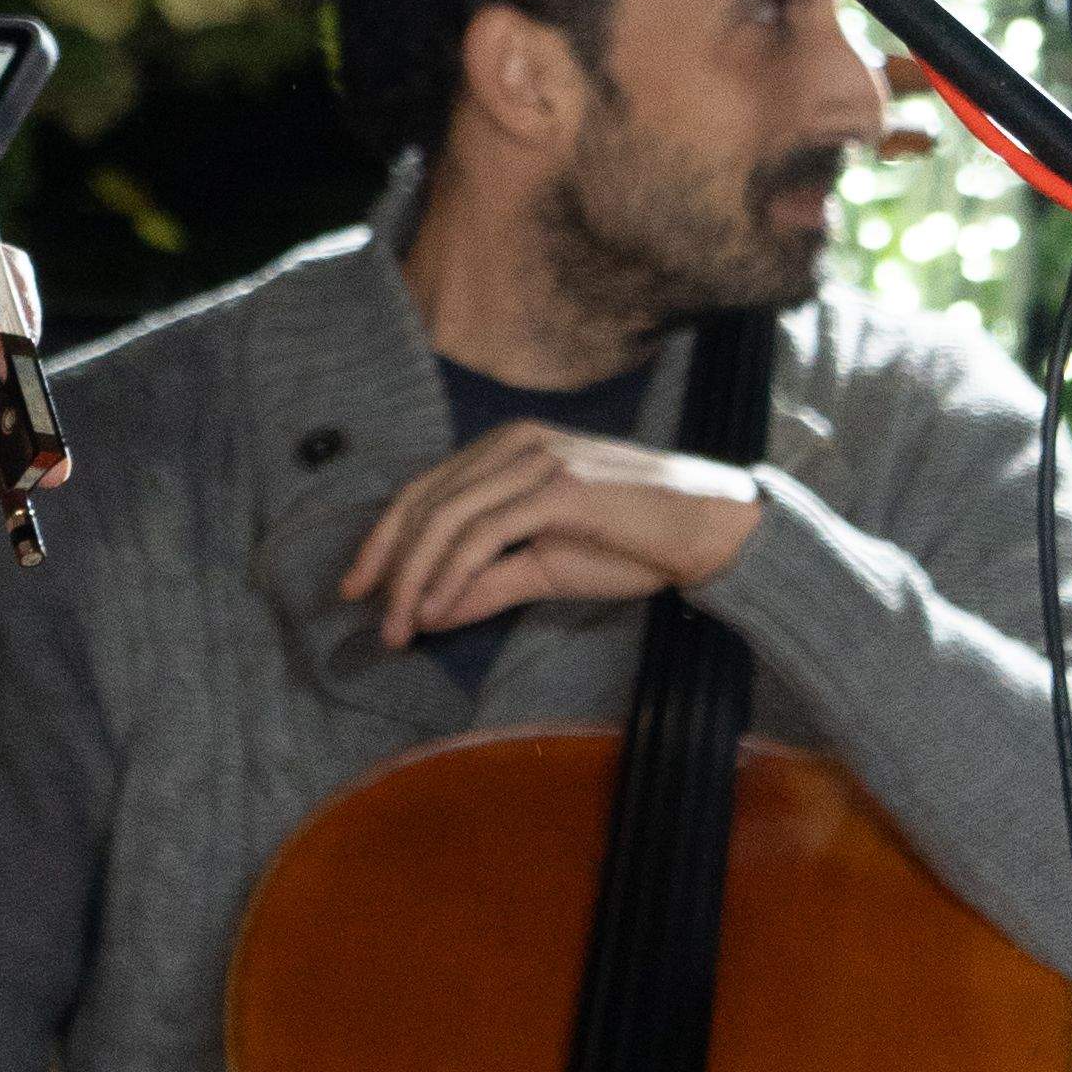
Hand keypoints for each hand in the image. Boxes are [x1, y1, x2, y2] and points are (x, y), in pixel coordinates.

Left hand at [338, 420, 761, 652]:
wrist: (712, 532)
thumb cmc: (635, 544)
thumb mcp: (546, 567)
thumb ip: (486, 584)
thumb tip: (427, 614)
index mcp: (506, 449)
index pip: (426, 490)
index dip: (386, 538)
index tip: (360, 584)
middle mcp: (513, 443)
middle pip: (426, 503)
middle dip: (390, 564)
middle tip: (371, 617)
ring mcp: (536, 460)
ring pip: (448, 521)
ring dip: (415, 580)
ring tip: (400, 628)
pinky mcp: (559, 487)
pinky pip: (485, 535)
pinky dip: (452, 575)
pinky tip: (437, 611)